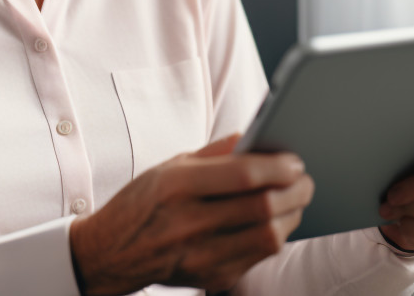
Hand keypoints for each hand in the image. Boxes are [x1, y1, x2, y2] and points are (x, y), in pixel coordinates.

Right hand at [69, 133, 314, 294]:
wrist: (109, 252)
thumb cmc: (143, 202)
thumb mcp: (170, 165)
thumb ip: (215, 152)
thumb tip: (255, 136)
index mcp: (177, 186)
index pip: (243, 176)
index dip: (278, 167)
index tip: (295, 161)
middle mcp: (188, 222)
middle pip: (263, 208)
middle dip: (296, 191)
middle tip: (304, 180)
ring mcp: (200, 255)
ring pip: (268, 237)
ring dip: (291, 216)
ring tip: (293, 200)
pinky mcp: (210, 277)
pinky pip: (257, 257)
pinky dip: (273, 237)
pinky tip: (272, 222)